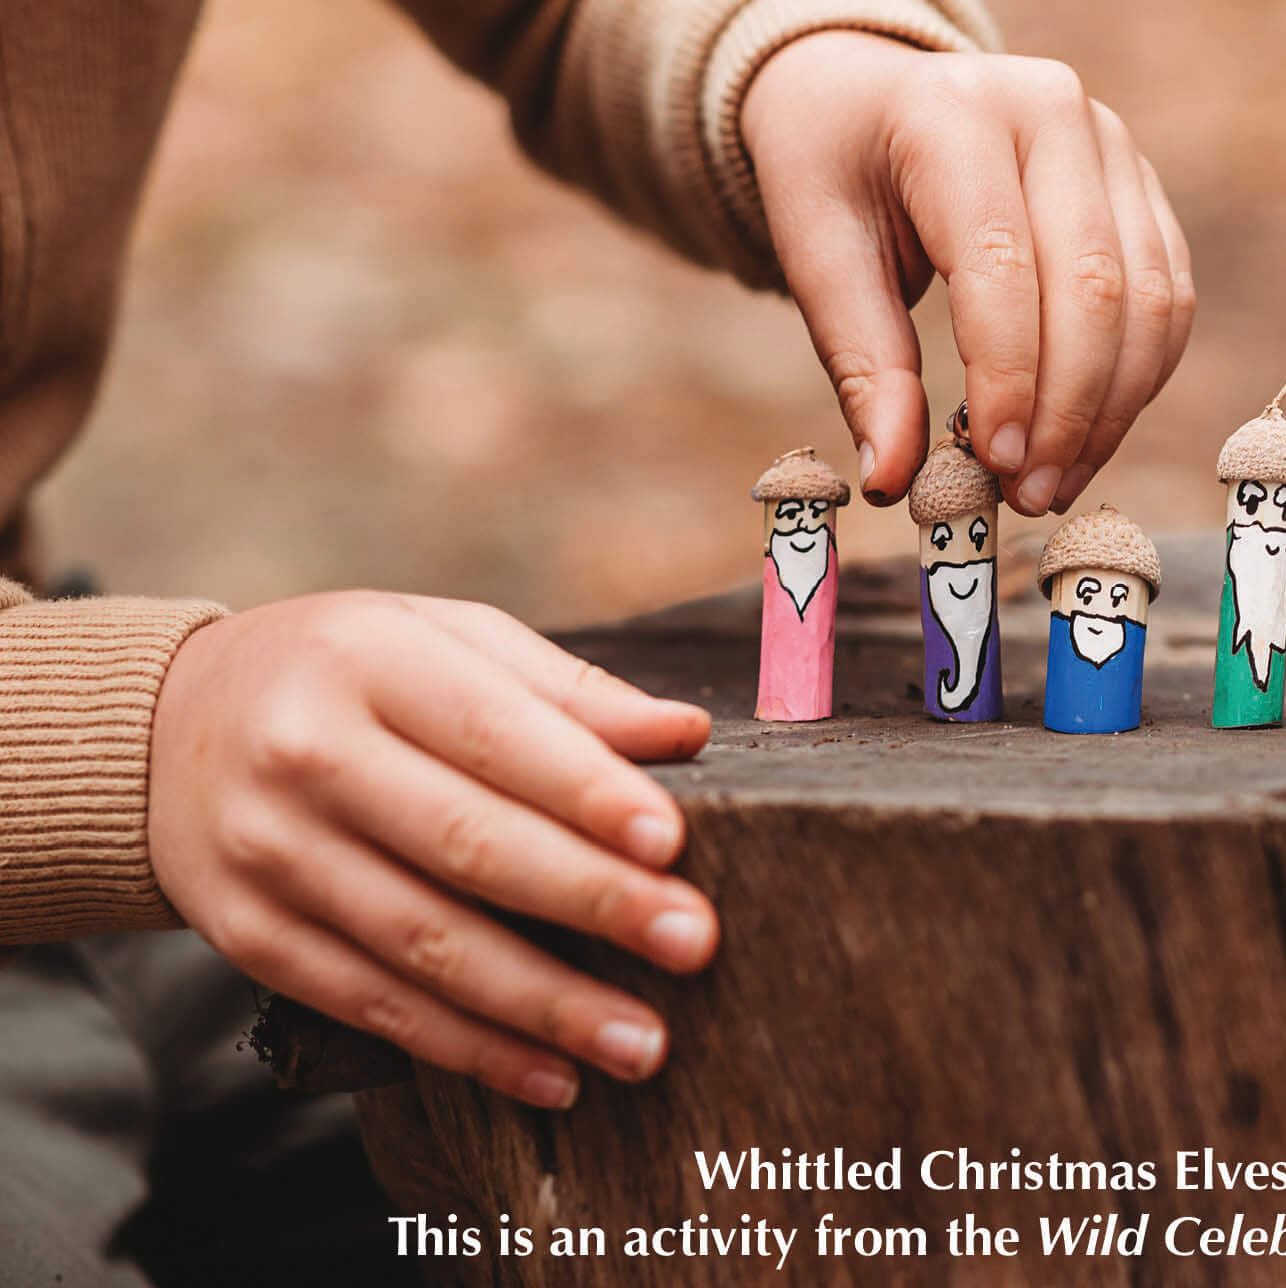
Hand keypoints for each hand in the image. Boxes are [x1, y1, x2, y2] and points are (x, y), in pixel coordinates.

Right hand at [149, 592, 716, 1108]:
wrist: (166, 727)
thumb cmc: (352, 670)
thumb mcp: (444, 638)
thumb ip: (564, 690)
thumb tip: (684, 734)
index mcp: (371, 662)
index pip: (493, 732)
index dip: (583, 791)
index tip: (670, 841)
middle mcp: (311, 756)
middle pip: (465, 843)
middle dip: (589, 901)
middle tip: (691, 941)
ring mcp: (271, 853)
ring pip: (422, 943)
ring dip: (542, 1003)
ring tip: (641, 1039)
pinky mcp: (251, 937)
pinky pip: (370, 1004)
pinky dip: (466, 1048)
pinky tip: (550, 1074)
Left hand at [740, 33, 1196, 515]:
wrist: (865, 93)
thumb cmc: (832, 171)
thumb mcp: (815, 253)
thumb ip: (862, 364)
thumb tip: (895, 479)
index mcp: (956, 111)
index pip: (1003, 263)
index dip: (1010, 375)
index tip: (995, 464)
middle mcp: (1051, 108)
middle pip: (1094, 283)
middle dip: (1070, 407)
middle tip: (1029, 494)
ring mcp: (1110, 140)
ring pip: (1149, 295)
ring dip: (1114, 407)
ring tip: (1058, 481)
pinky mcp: (1140, 179)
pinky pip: (1168, 291)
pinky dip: (1139, 376)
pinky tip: (1090, 435)